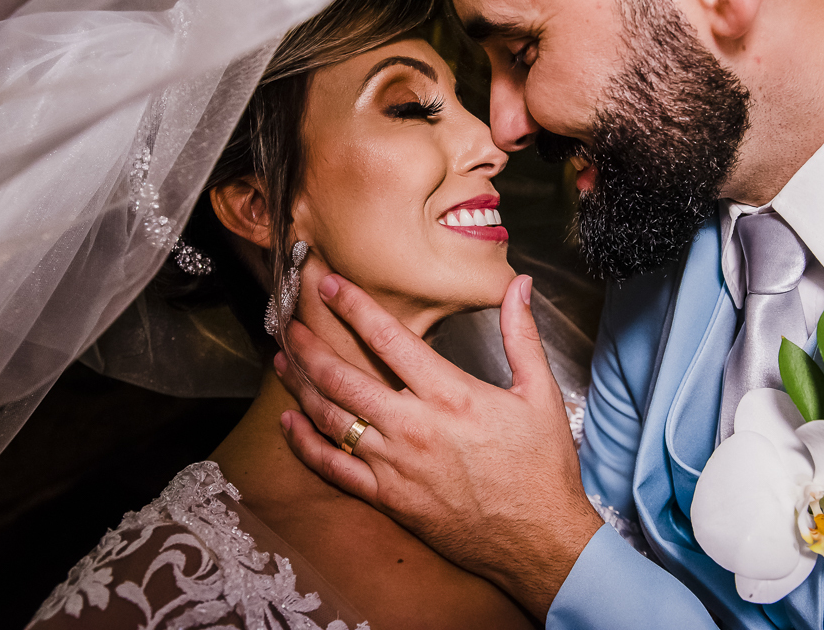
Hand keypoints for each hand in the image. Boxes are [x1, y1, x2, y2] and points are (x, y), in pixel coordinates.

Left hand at [278, 273, 603, 619]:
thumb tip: (518, 285)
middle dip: (311, 345)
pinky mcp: (388, 498)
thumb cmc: (542, 467)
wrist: (539, 539)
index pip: (389, 338)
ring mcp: (395, 465)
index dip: (354, 307)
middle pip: (344, 378)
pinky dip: (305, 444)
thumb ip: (522, 335)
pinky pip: (334, 468)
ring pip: (331, 419)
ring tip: (281, 360)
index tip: (331, 285)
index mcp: (450, 394)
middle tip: (290, 322)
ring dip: (300, 386)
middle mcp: (414, 426)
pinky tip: (288, 423)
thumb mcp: (541, 394)